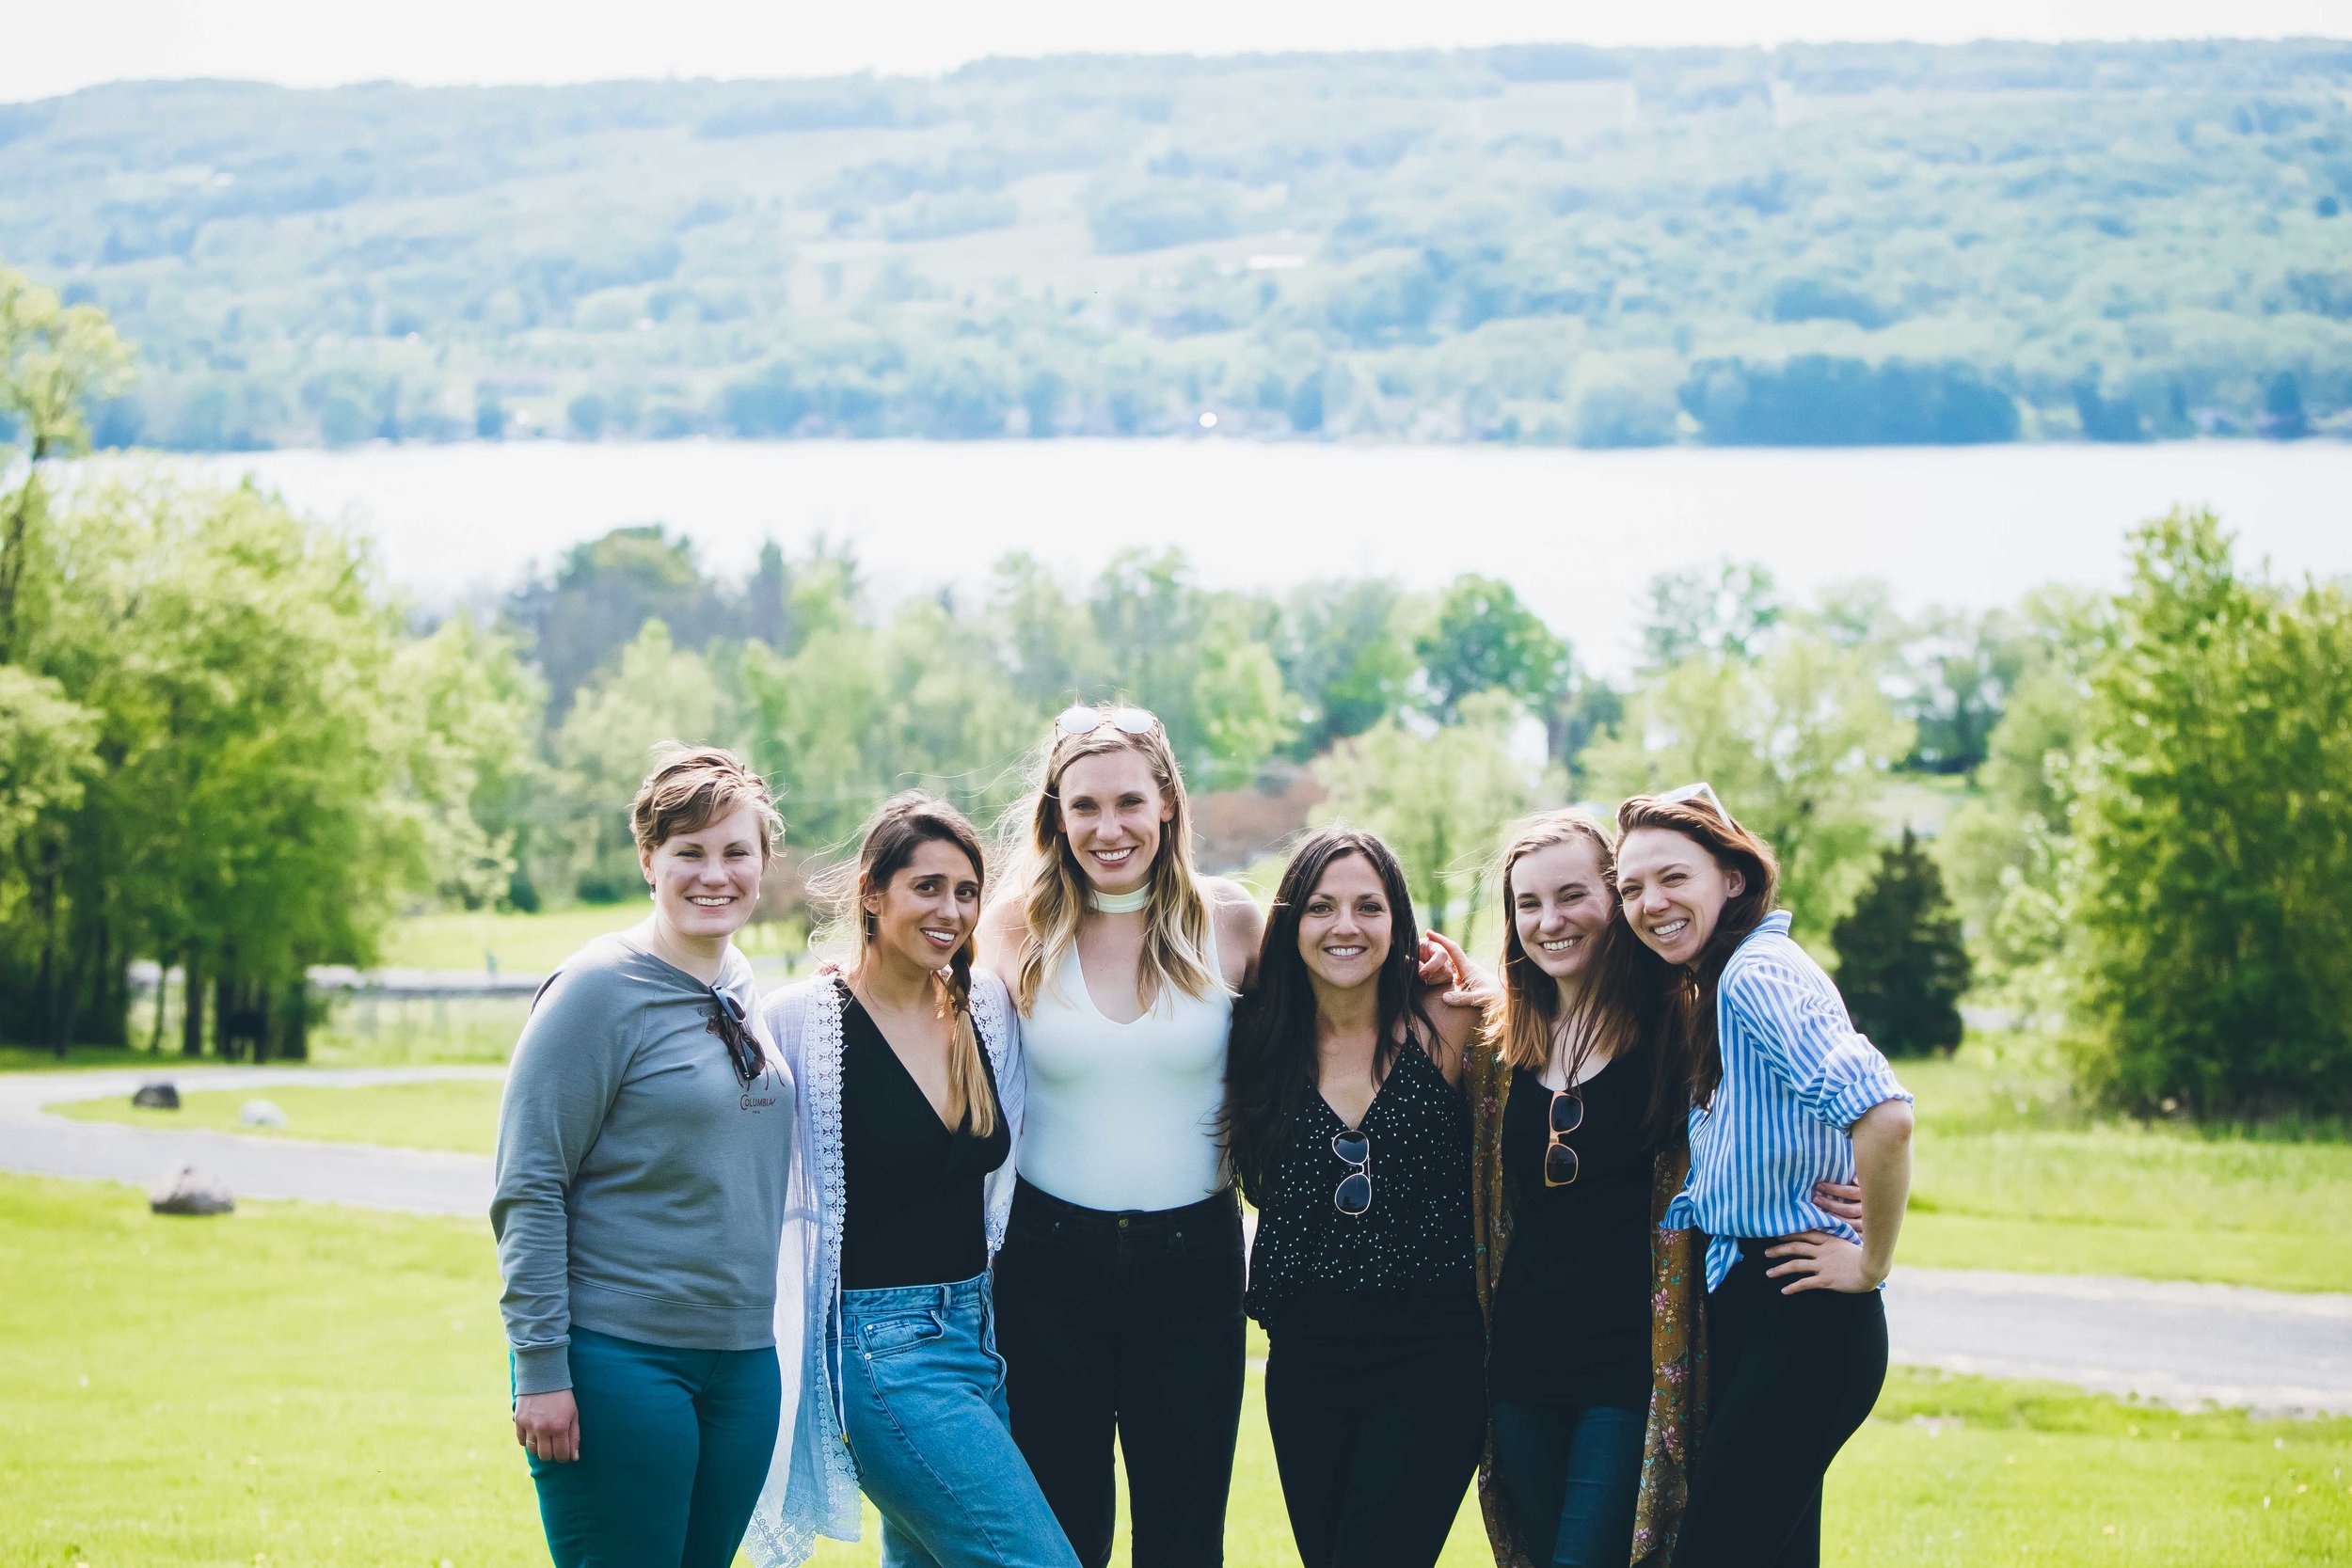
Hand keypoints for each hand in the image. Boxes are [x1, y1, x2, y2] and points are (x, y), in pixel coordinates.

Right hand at [515, 1388, 580, 1462]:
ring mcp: (529, 1425)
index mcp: (560, 1427)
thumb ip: (574, 1437)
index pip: (561, 1454)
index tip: (564, 1454)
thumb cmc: (562, 1396)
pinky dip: (528, 1441)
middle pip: (545, 1456)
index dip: (564, 1457)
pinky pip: (521, 1441)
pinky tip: (534, 1434)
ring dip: (539, 1449)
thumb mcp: (573, 1414)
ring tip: (545, 1440)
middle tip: (555, 1447)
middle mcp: (543, 1429)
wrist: (543, 1377)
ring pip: (532, 1450)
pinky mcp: (519, 1421)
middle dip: (552, 1455)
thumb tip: (574, 1458)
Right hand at [1416, 931, 1491, 1008]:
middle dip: (1436, 948)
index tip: (1428, 932)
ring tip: (1425, 961)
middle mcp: (1467, 969)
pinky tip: (1438, 977)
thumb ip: (1463, 998)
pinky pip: (1453, 974)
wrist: (1509, 998)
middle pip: (1449, 954)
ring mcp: (1468, 975)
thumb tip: (1445, 997)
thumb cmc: (1496, 997)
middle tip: (1423, 942)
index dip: (1440, 940)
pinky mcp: (1469, 982)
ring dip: (1439, 961)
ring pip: (1450, 964)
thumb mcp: (1480, 998)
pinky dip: (1444, 972)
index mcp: (1467, 968)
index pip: (1452, 949)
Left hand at [1763, 1231, 1882, 1294]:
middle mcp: (1822, 1251)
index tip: (1777, 1234)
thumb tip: (1828, 1239)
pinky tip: (1784, 1290)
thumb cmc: (1864, 1256)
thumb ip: (1835, 1240)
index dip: (1789, 1234)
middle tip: (1766, 1252)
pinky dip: (1793, 1287)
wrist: (1872, 1270)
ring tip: (1769, 1273)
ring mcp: (1823, 1265)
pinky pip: (1805, 1283)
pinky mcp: (1825, 1280)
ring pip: (1796, 1265)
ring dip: (1780, 1269)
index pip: (1804, 1234)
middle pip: (1795, 1248)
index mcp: (1828, 1240)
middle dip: (1778, 1250)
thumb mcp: (1848, 1242)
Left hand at [1812, 1179, 1864, 1229]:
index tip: (1819, 1186)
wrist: (1875, 1212)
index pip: (1850, 1192)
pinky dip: (1837, 1229)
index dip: (1833, 1189)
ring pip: (1849, 1223)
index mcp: (1868, 1196)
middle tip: (1815, 1199)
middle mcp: (1869, 1211)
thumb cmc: (1858, 1192)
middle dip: (1830, 1204)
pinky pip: (1850, 1234)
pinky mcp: (1863, 1234)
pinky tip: (1826, 1224)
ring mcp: (1867, 1224)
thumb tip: (1853, 1180)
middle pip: (1848, 1210)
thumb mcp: (1859, 1183)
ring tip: (1817, 1211)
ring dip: (1832, 1217)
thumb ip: (1857, 1180)